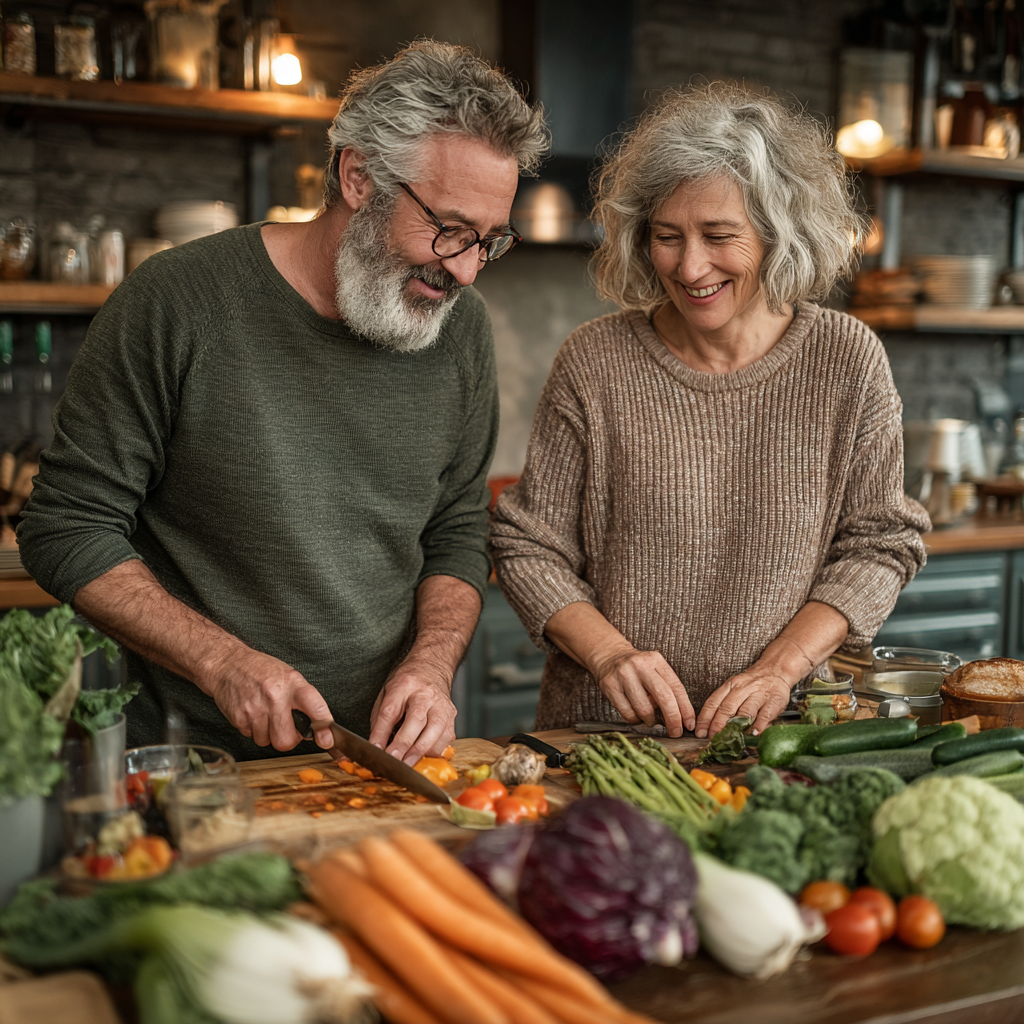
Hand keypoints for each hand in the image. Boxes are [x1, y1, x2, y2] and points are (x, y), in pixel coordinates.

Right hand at [203, 644, 333, 750]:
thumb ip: (304, 700)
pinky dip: (253, 730)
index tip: (327, 740)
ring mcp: (256, 708)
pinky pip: (251, 737)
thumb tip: (318, 729)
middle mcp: (275, 696)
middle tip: (284, 724)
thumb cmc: (262, 671)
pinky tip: (253, 713)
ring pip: (267, 742)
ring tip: (265, 713)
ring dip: (268, 734)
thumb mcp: (290, 677)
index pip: (315, 706)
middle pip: (286, 740)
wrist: (228, 664)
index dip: (323, 727)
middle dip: (287, 738)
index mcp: (294, 684)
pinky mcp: (239, 717)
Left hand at [368, 656, 455, 764]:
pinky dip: (434, 751)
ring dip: (421, 752)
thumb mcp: (386, 694)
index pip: (391, 710)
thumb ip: (382, 720)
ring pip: (436, 731)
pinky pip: (445, 738)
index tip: (375, 749)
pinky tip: (423, 756)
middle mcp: (425, 694)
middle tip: (393, 761)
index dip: (381, 733)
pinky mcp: (452, 716)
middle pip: (416, 720)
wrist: (431, 668)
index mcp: (404, 685)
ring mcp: (442, 704)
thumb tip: (377, 748)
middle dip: (404, 744)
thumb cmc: (406, 686)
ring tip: (407, 765)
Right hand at [593, 647, 694, 736]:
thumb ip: (666, 688)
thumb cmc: (637, 669)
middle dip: (673, 719)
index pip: (676, 687)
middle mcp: (640, 665)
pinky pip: (627, 713)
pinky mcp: (610, 685)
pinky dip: (635, 720)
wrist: (608, 655)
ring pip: (644, 709)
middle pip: (663, 697)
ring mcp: (623, 675)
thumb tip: (680, 718)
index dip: (686, 708)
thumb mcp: (654, 669)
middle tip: (675, 732)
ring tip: (650, 720)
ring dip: (651, 721)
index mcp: (655, 660)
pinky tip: (636, 716)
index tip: (689, 724)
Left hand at [695, 668, 792, 738]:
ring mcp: (759, 695)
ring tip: (729, 740)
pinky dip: (758, 725)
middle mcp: (743, 689)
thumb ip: (726, 705)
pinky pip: (765, 715)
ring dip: (736, 728)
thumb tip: (711, 728)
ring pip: (744, 712)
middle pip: (727, 708)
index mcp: (730, 686)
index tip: (700, 732)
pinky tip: (753, 734)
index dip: (705, 718)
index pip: (714, 702)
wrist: (775, 670)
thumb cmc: (753, 685)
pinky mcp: (774, 701)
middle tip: (712, 739)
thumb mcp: (736, 689)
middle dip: (717, 725)